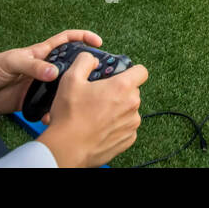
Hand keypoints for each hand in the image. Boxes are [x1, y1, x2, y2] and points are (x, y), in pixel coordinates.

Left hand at [0, 30, 110, 117]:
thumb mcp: (11, 62)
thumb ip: (33, 66)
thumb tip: (54, 73)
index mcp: (40, 54)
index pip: (66, 41)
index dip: (83, 37)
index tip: (98, 42)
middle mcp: (42, 69)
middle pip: (69, 66)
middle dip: (83, 69)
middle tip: (97, 78)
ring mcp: (37, 86)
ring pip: (61, 89)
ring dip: (69, 94)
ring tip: (81, 101)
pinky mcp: (30, 102)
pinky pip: (47, 107)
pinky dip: (52, 112)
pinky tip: (54, 117)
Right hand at [38, 49, 147, 167]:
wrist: (67, 148)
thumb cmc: (69, 116)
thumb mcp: (71, 79)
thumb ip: (84, 61)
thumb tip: (92, 59)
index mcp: (123, 87)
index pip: (141, 71)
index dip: (131, 70)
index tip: (120, 75)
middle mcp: (132, 105)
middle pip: (133, 91)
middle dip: (119, 91)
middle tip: (99, 96)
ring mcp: (132, 124)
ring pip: (129, 109)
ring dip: (118, 109)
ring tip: (96, 113)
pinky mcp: (128, 139)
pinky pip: (126, 126)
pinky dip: (116, 125)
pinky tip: (99, 127)